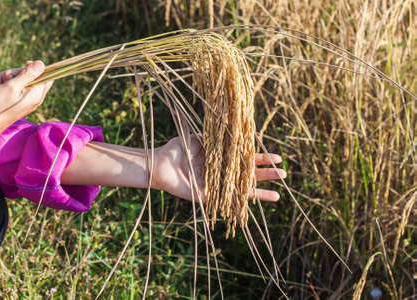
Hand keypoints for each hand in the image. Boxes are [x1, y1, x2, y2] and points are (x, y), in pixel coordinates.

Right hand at [0, 61, 51, 137]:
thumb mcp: (13, 86)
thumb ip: (28, 74)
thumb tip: (42, 64)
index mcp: (36, 94)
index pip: (45, 76)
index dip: (34, 68)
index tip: (24, 66)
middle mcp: (32, 98)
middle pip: (27, 76)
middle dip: (12, 74)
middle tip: (3, 81)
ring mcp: (22, 100)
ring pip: (14, 80)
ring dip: (1, 81)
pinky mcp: (13, 101)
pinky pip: (7, 88)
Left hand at [153, 135, 286, 202]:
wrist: (160, 163)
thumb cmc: (176, 149)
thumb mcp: (197, 138)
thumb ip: (213, 137)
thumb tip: (229, 131)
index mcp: (220, 159)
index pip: (245, 159)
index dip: (260, 158)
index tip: (277, 157)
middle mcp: (221, 174)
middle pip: (248, 175)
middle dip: (266, 174)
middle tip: (284, 174)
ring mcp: (216, 186)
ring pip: (241, 191)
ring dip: (259, 192)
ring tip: (279, 195)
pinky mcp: (207, 196)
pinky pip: (225, 202)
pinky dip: (238, 206)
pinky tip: (252, 209)